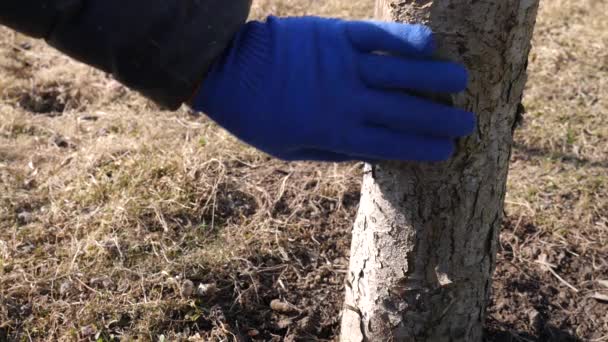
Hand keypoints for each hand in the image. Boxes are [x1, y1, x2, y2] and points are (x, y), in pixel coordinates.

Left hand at [192, 16, 475, 161]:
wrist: (225, 70)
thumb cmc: (256, 115)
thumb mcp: (290, 148)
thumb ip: (333, 149)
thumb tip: (373, 151)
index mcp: (334, 132)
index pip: (390, 143)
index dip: (422, 147)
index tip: (448, 150)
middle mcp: (346, 100)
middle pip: (403, 111)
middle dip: (439, 118)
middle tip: (469, 122)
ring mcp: (342, 65)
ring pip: (399, 73)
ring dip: (434, 78)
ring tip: (463, 82)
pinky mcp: (335, 35)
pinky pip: (377, 37)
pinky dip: (405, 40)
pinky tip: (432, 44)